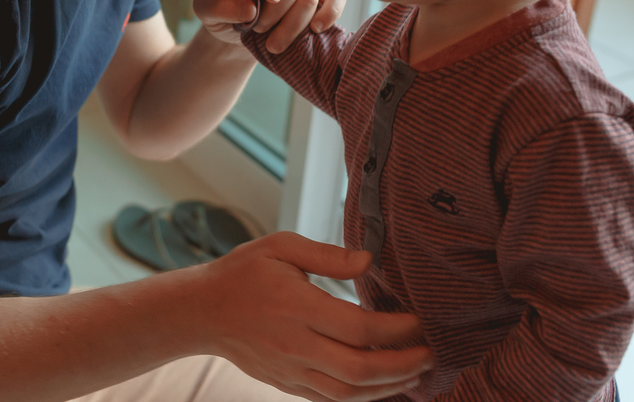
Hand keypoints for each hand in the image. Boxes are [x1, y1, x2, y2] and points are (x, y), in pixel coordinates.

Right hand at [190, 231, 432, 401]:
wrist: (201, 311)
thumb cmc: (244, 272)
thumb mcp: (280, 246)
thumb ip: (327, 253)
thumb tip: (369, 261)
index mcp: (297, 306)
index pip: (358, 327)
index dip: (396, 329)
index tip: (421, 320)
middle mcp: (296, 344)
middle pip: (359, 368)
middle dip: (403, 365)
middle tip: (432, 353)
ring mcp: (291, 370)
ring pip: (348, 392)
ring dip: (389, 387)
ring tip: (417, 374)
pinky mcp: (287, 384)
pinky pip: (331, 400)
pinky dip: (362, 399)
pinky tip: (384, 388)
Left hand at [193, 0, 346, 52]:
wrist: (236, 35)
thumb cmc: (221, 14)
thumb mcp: (206, 12)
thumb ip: (217, 6)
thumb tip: (250, 9)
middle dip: (278, 6)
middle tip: (259, 27)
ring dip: (292, 21)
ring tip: (272, 42)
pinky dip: (330, 12)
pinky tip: (316, 29)